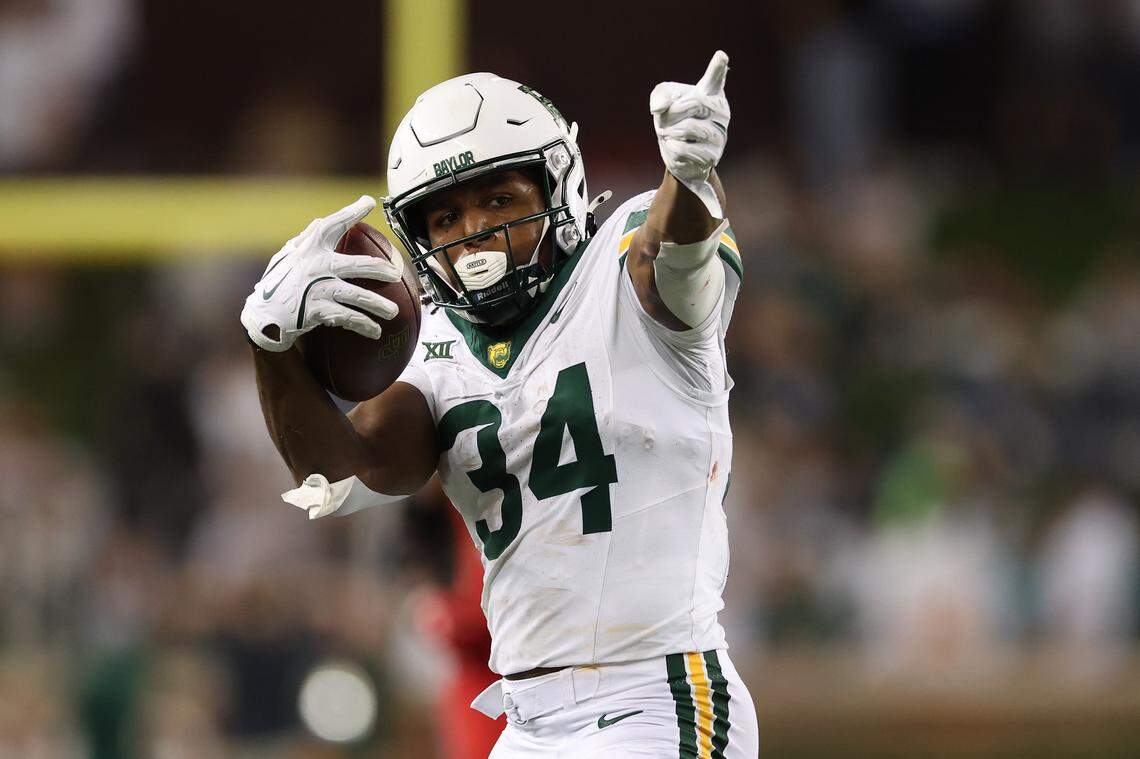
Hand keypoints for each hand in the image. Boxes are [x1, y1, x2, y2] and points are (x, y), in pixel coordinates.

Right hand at [240, 196, 401, 351]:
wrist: (261, 318)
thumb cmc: (278, 284)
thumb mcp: (286, 258)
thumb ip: (304, 240)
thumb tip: (320, 221)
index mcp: (309, 249)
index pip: (332, 225)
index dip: (351, 212)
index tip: (368, 202)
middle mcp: (316, 266)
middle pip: (357, 265)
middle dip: (381, 269)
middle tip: (396, 274)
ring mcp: (318, 289)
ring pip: (358, 296)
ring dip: (379, 305)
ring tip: (393, 312)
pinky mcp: (317, 311)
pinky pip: (348, 318)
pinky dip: (364, 325)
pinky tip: (375, 331)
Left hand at [650, 51, 729, 216]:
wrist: (680, 153)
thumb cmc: (674, 120)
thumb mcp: (663, 102)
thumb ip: (661, 94)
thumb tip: (658, 108)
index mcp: (712, 93)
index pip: (715, 79)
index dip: (717, 68)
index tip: (720, 56)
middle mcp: (721, 112)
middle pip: (694, 103)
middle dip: (672, 112)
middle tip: (666, 120)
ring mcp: (720, 135)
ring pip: (687, 128)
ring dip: (670, 132)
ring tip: (672, 134)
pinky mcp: (712, 156)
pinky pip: (682, 149)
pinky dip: (672, 148)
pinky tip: (677, 147)